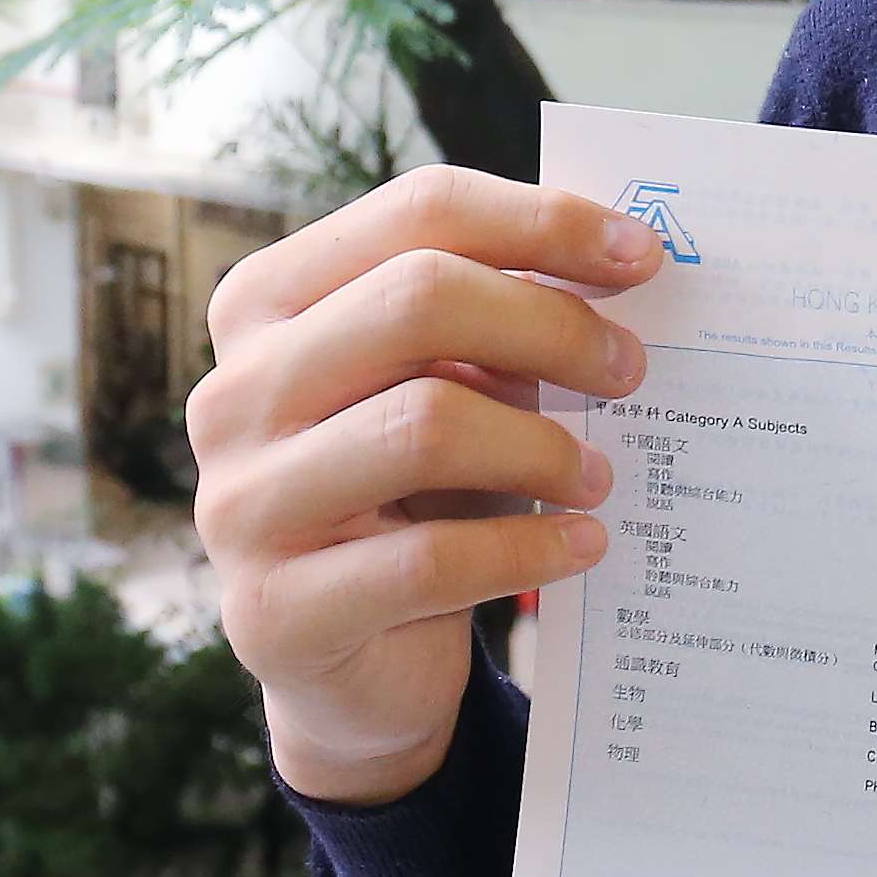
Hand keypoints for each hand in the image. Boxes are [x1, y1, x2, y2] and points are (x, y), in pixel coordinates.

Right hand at [185, 168, 663, 806]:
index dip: (542, 222)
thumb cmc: (412, 495)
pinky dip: (528, 548)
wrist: (356, 663)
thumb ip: (496, 318)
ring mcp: (240, 504)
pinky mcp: (275, 613)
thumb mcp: (445, 388)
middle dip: (550, 325)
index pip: (417, 213)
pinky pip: (429, 560)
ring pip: (423, 426)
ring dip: (542, 446)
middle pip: (417, 299)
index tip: (642, 255)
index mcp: (266, 305)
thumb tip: (620, 259)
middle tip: (629, 369)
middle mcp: (234, 393)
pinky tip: (584, 545)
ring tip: (600, 474)